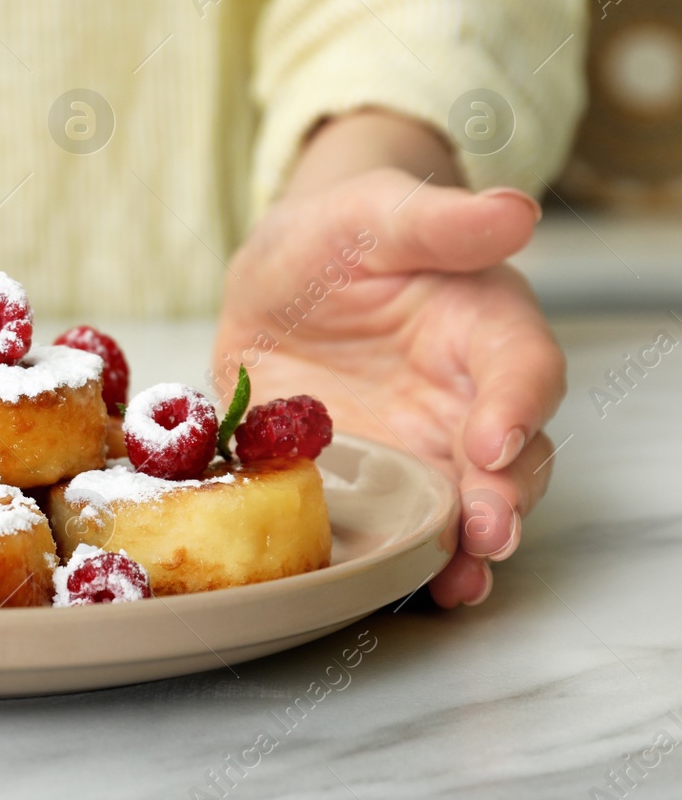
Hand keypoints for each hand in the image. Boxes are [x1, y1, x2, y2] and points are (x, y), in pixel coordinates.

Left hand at [213, 121, 564, 607]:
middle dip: (504, 500)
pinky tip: (391, 590)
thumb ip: (439, 220)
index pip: (523, 368)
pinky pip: (395, 528)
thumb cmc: (338, 237)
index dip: (517, 406)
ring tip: (458, 584)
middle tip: (486, 532)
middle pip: (512, 461)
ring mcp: (423, 448)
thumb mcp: (375, 212)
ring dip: (467, 550)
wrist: (276, 278)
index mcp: (483, 326)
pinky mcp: (374, 481)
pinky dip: (400, 564)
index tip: (494, 442)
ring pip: (466, 509)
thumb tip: (517, 209)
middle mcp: (467, 400)